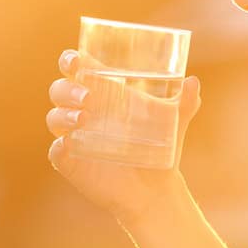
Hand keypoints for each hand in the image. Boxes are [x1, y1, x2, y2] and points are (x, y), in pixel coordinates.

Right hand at [46, 49, 202, 225]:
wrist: (156, 188)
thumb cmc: (161, 145)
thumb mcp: (175, 120)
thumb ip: (186, 101)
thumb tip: (193, 82)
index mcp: (103, 92)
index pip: (76, 68)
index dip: (70, 60)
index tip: (77, 60)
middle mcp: (83, 111)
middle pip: (59, 90)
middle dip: (67, 89)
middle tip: (89, 98)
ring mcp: (75, 136)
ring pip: (54, 117)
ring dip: (63, 114)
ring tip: (83, 118)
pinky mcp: (71, 161)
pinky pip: (56, 151)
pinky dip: (59, 147)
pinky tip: (68, 146)